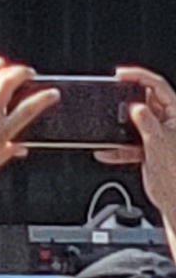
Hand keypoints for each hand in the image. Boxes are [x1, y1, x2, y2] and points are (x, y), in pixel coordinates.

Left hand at [0, 58, 56, 201]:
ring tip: (16, 68)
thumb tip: (21, 148)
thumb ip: (7, 152)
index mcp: (3, 136)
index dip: (44, 99)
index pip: (29, 111)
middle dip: (24, 76)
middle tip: (31, 73)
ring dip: (9, 71)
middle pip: (12, 88)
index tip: (52, 93)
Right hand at [108, 67, 175, 216]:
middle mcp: (168, 123)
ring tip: (109, 128)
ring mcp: (158, 135)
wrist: (174, 203)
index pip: (158, 86)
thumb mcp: (158, 143)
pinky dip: (118, 145)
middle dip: (126, 102)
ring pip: (135, 120)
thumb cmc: (175, 177)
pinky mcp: (149, 148)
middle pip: (145, 101)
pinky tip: (108, 151)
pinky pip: (129, 139)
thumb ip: (145, 122)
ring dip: (120, 126)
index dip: (139, 76)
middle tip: (111, 99)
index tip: (120, 74)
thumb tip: (135, 105)